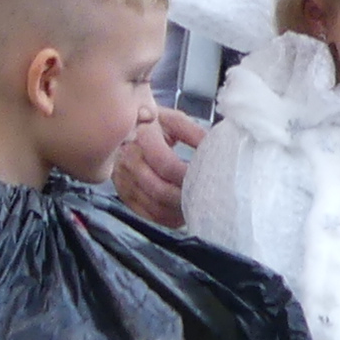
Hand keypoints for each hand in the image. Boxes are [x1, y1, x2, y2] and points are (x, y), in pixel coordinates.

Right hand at [111, 105, 203, 226]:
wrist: (125, 131)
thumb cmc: (156, 126)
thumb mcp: (175, 122)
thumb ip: (194, 134)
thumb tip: (217, 151)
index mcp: (141, 135)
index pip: (165, 163)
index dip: (187, 175)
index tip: (207, 179)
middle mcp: (127, 159)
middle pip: (159, 190)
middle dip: (185, 197)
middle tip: (206, 199)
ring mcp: (123, 180)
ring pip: (155, 206)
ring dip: (179, 211)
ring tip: (197, 206)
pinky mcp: (124, 195)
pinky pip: (149, 215)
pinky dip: (169, 218)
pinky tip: (183, 212)